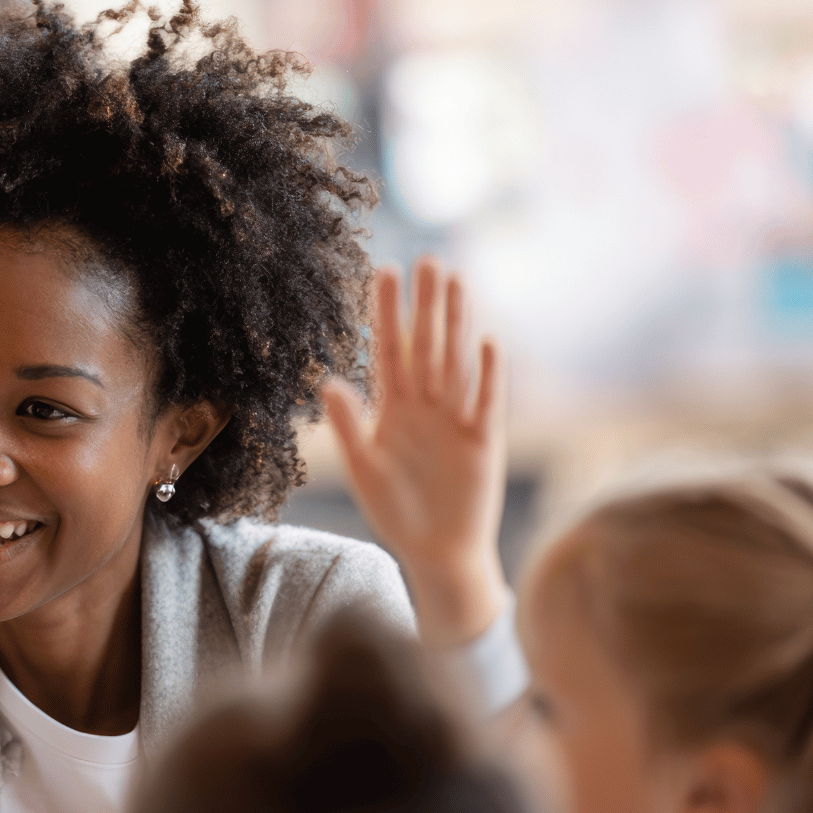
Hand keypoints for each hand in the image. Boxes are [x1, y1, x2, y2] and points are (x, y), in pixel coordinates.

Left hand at [323, 259, 507, 646]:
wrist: (437, 552)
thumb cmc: (397, 512)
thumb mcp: (363, 469)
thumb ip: (347, 426)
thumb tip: (326, 382)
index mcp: (393, 410)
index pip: (388, 352)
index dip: (386, 314)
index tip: (383, 271)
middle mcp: (426, 407)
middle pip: (426, 346)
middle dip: (426, 305)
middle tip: (427, 260)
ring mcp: (457, 420)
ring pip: (455, 363)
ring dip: (456, 325)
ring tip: (457, 282)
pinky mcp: (484, 441)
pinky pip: (485, 402)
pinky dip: (486, 375)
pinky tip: (486, 342)